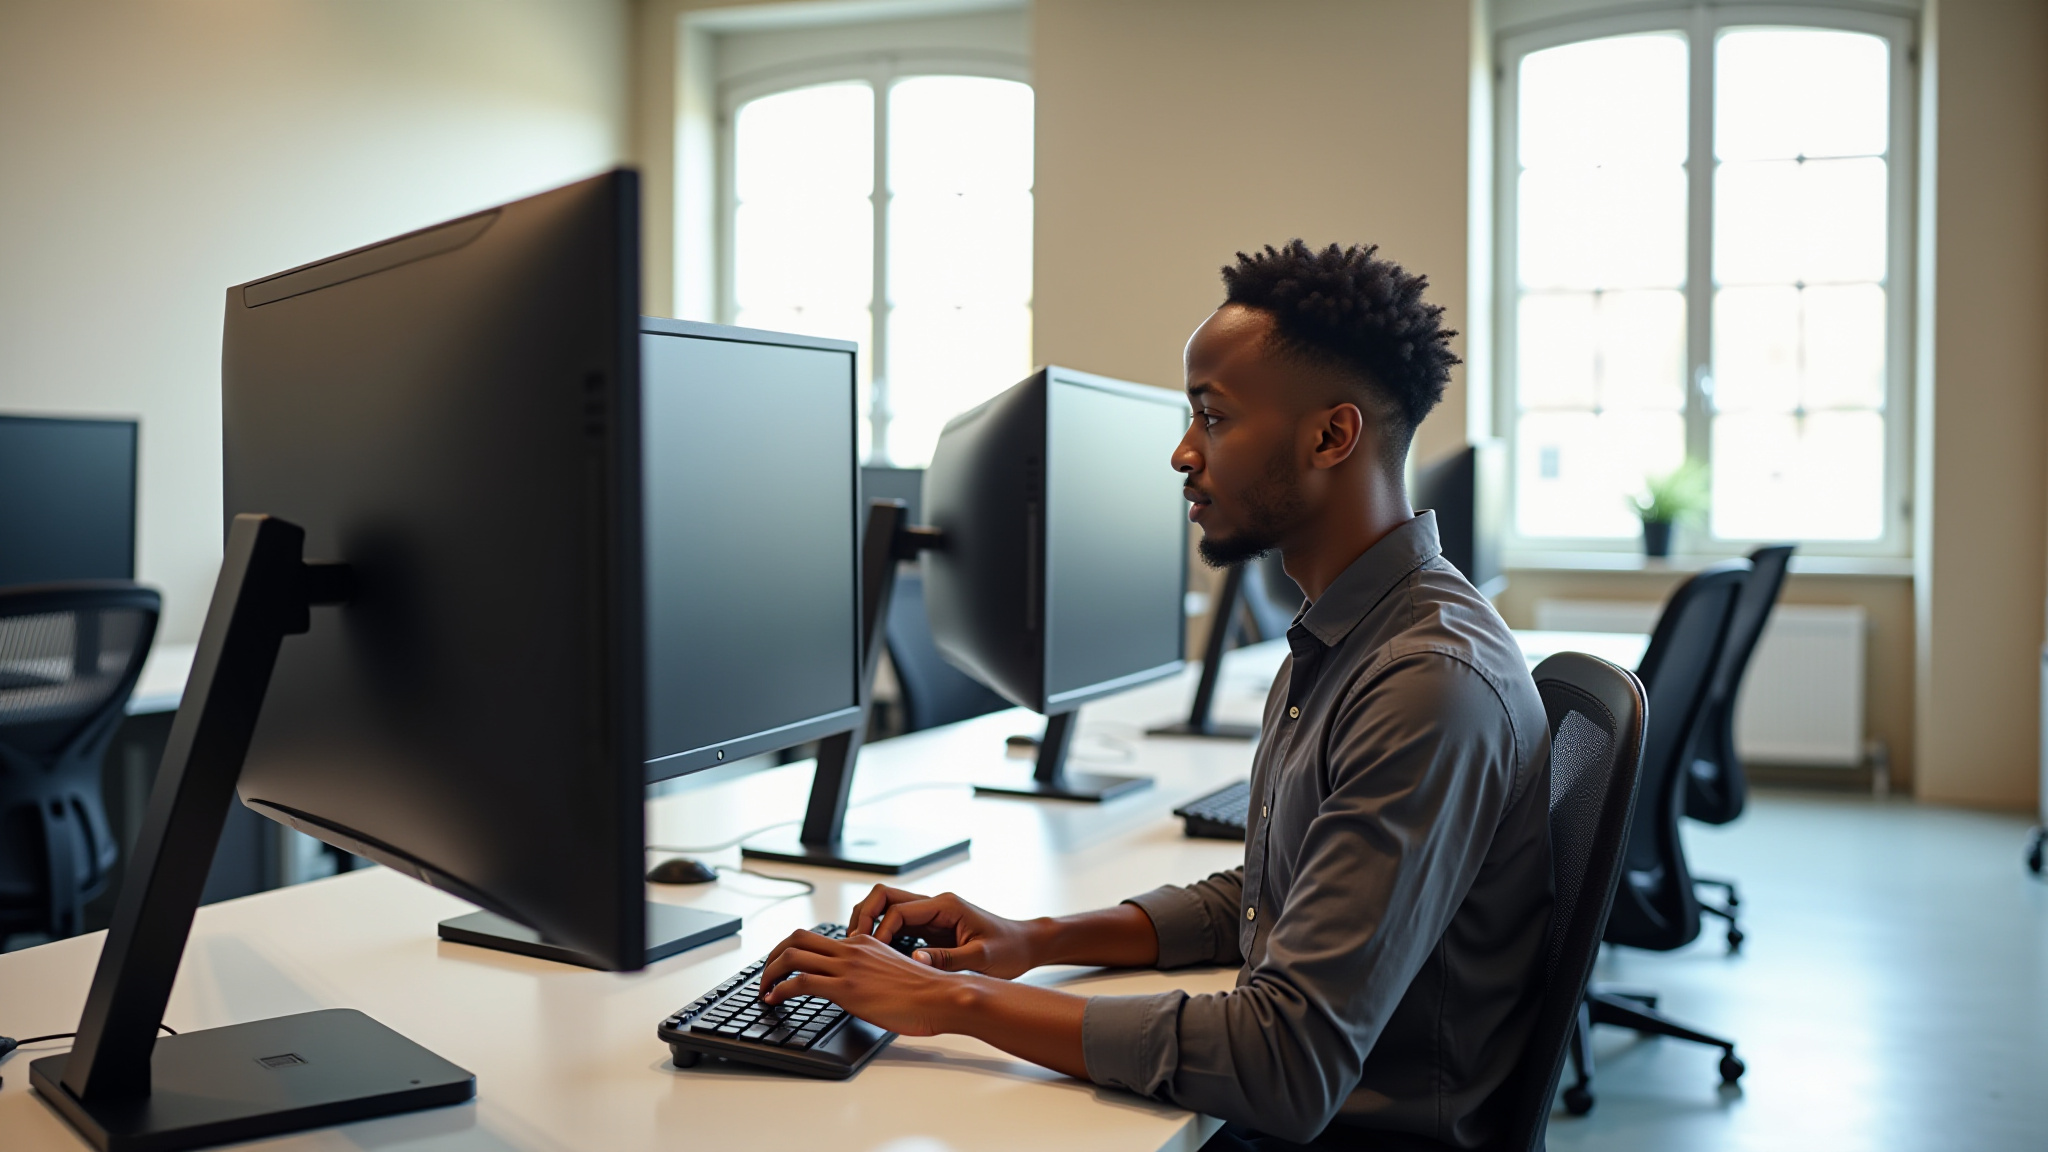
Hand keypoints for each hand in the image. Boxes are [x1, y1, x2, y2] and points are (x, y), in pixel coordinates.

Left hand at [759, 928, 974, 1036]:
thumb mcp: (893, 971)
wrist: (943, 996)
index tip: (784, 969)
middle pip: (796, 938)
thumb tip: (859, 987)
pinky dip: (779, 990)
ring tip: (763, 990)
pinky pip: (800, 982)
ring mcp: (848, 967)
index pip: (817, 939)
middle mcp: (852, 949)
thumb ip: (871, 972)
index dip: (794, 952)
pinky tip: (773, 1001)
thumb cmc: (926, 992)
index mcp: (863, 942)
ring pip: (792, 955)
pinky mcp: (846, 988)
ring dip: (769, 972)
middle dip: (772, 956)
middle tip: (765, 976)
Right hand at [848, 885, 1043, 978]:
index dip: (879, 929)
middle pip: (884, 898)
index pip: (898, 909)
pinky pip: (897, 925)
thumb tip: (914, 961)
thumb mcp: (981, 958)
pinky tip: (876, 955)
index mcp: (945, 905)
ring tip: (859, 950)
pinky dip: (882, 935)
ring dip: (870, 924)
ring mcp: (931, 916)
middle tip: (853, 944)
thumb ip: (947, 959)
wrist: (1026, 945)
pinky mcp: (931, 929)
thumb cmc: (1009, 948)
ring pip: (887, 909)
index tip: (872, 952)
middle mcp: (935, 905)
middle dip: (864, 917)